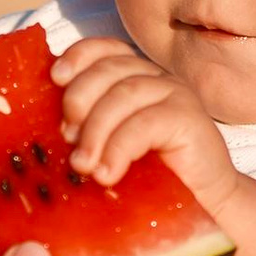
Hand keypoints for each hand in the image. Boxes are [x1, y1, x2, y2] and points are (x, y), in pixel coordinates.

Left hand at [53, 34, 241, 217]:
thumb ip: (87, 131)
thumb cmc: (150, 178)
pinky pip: (146, 123)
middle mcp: (156, 78)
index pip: (105, 49)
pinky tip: (108, 172)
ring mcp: (176, 94)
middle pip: (109, 70)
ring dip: (96, 131)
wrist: (200, 205)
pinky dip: (120, 148)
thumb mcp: (111, 148)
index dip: (79, 56)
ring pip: (125, 95)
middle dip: (80, 100)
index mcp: (134, 78)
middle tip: (68, 139)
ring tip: (84, 166)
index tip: (56, 78)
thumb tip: (54, 131)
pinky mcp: (190, 118)